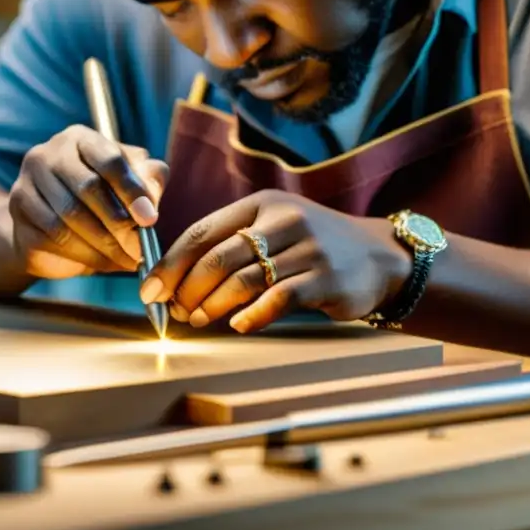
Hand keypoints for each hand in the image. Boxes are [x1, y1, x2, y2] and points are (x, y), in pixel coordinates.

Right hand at [9, 125, 168, 278]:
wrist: (51, 225)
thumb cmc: (100, 196)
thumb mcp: (130, 183)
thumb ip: (148, 179)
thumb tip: (152, 191)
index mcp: (80, 138)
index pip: (109, 159)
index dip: (132, 190)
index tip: (150, 219)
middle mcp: (47, 154)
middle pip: (88, 188)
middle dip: (119, 223)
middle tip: (140, 248)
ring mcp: (26, 182)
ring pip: (69, 218)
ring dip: (103, 244)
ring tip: (127, 260)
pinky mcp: (18, 213)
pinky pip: (53, 238)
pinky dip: (85, 255)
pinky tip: (104, 263)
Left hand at [140, 190, 412, 332]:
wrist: (380, 258)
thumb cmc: (314, 248)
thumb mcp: (275, 230)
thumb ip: (233, 246)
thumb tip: (176, 280)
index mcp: (261, 205)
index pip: (202, 232)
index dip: (170, 264)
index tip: (149, 290)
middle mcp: (283, 220)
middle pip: (218, 258)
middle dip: (187, 289)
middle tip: (176, 311)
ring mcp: (306, 249)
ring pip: (242, 281)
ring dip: (212, 306)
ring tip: (199, 320)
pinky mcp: (325, 279)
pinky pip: (277, 300)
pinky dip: (252, 316)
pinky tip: (240, 325)